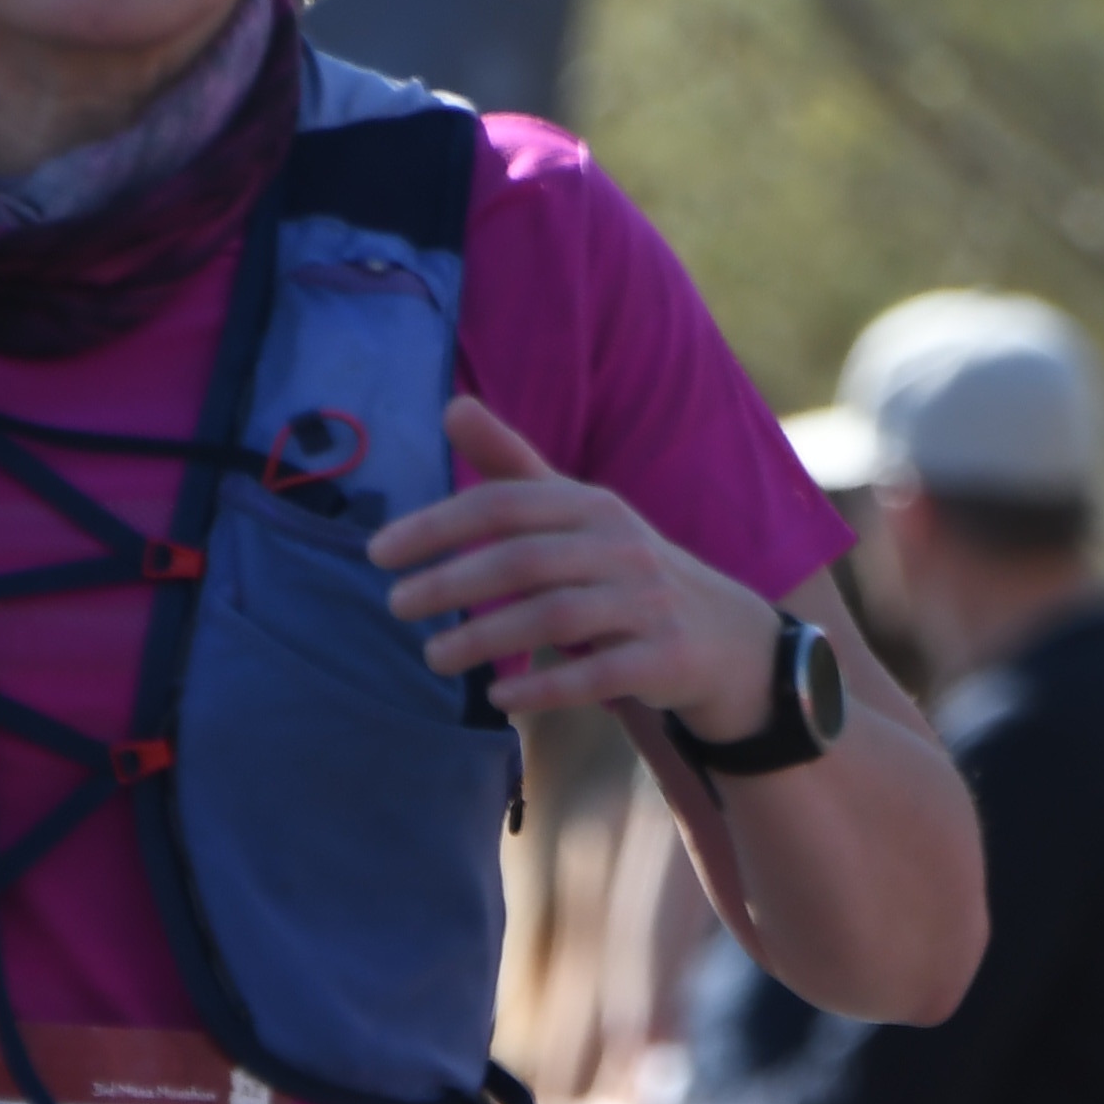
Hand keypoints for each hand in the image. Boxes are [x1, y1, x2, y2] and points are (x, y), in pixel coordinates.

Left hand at [374, 398, 786, 739]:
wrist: (726, 637)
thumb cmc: (626, 570)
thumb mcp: (575, 513)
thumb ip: (511, 468)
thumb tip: (450, 406)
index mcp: (591, 507)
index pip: (504, 504)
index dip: (438, 525)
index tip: (377, 553)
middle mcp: (621, 547)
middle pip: (524, 560)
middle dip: (453, 583)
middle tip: (396, 606)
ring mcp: (647, 603)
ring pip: (555, 617)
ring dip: (486, 638)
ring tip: (432, 656)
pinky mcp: (664, 658)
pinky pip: (598, 673)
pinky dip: (545, 685)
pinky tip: (499, 697)